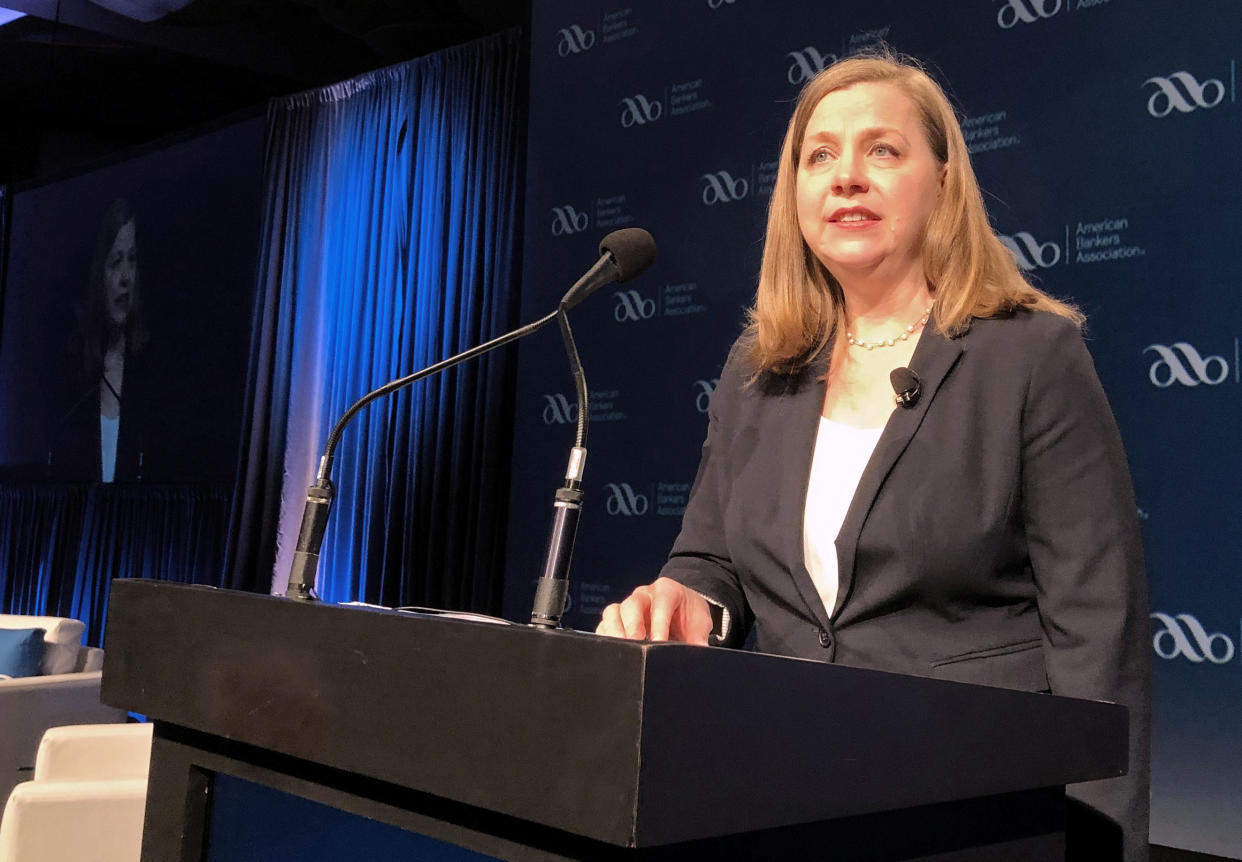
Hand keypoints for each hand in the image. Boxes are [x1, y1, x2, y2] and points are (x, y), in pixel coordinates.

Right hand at [595, 577, 712, 644]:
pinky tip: (611, 651)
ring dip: (615, 632)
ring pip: (613, 612)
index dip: (659, 624)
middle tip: (636, 646)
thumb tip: (700, 651)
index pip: (660, 604)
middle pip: (632, 605)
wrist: (680, 608)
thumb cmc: (689, 614)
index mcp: (666, 590)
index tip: (659, 643)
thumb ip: (700, 636)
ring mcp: (627, 605)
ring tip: (621, 651)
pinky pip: (605, 624)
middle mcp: (644, 594)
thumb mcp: (700, 622)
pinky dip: (606, 637)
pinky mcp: (617, 618)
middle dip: (632, 627)